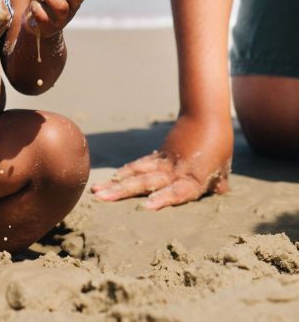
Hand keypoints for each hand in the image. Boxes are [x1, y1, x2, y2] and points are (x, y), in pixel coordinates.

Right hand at [91, 114, 232, 209]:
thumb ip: (218, 183)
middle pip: (146, 182)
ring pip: (137, 173)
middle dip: (123, 191)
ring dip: (117, 183)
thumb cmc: (218, 143)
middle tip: (102, 198)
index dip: (163, 199)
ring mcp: (164, 162)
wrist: (204, 114)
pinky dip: (125, 173)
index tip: (146, 207)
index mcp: (194, 177)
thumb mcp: (222, 167)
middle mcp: (175, 171)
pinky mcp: (158, 155)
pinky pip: (139, 165)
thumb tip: (220, 193)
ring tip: (97, 191)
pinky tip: (111, 180)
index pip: (178, 192)